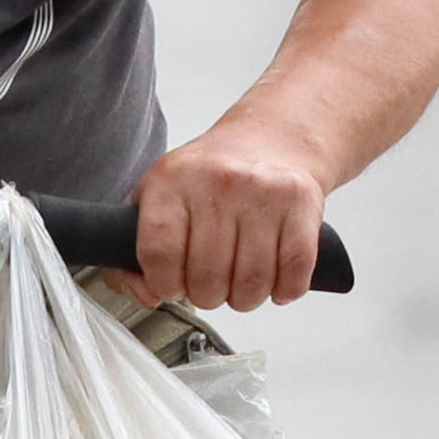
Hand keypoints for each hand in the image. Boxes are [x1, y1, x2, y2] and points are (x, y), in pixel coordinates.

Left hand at [132, 119, 330, 313]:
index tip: (170, 285)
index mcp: (172, 180)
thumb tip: (148, 295)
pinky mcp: (301, 204)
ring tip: (241, 281)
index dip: (163, 284)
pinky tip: (274, 278)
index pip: (158, 252)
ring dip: (245, 298)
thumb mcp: (160, 197)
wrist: (271, 140)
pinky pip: (294, 275)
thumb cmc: (211, 178)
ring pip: (252, 284)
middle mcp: (218, 182)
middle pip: (207, 278)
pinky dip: (284, 290)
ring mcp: (262, 193)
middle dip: (207, 295)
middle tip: (210, 282)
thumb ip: (137, 252)